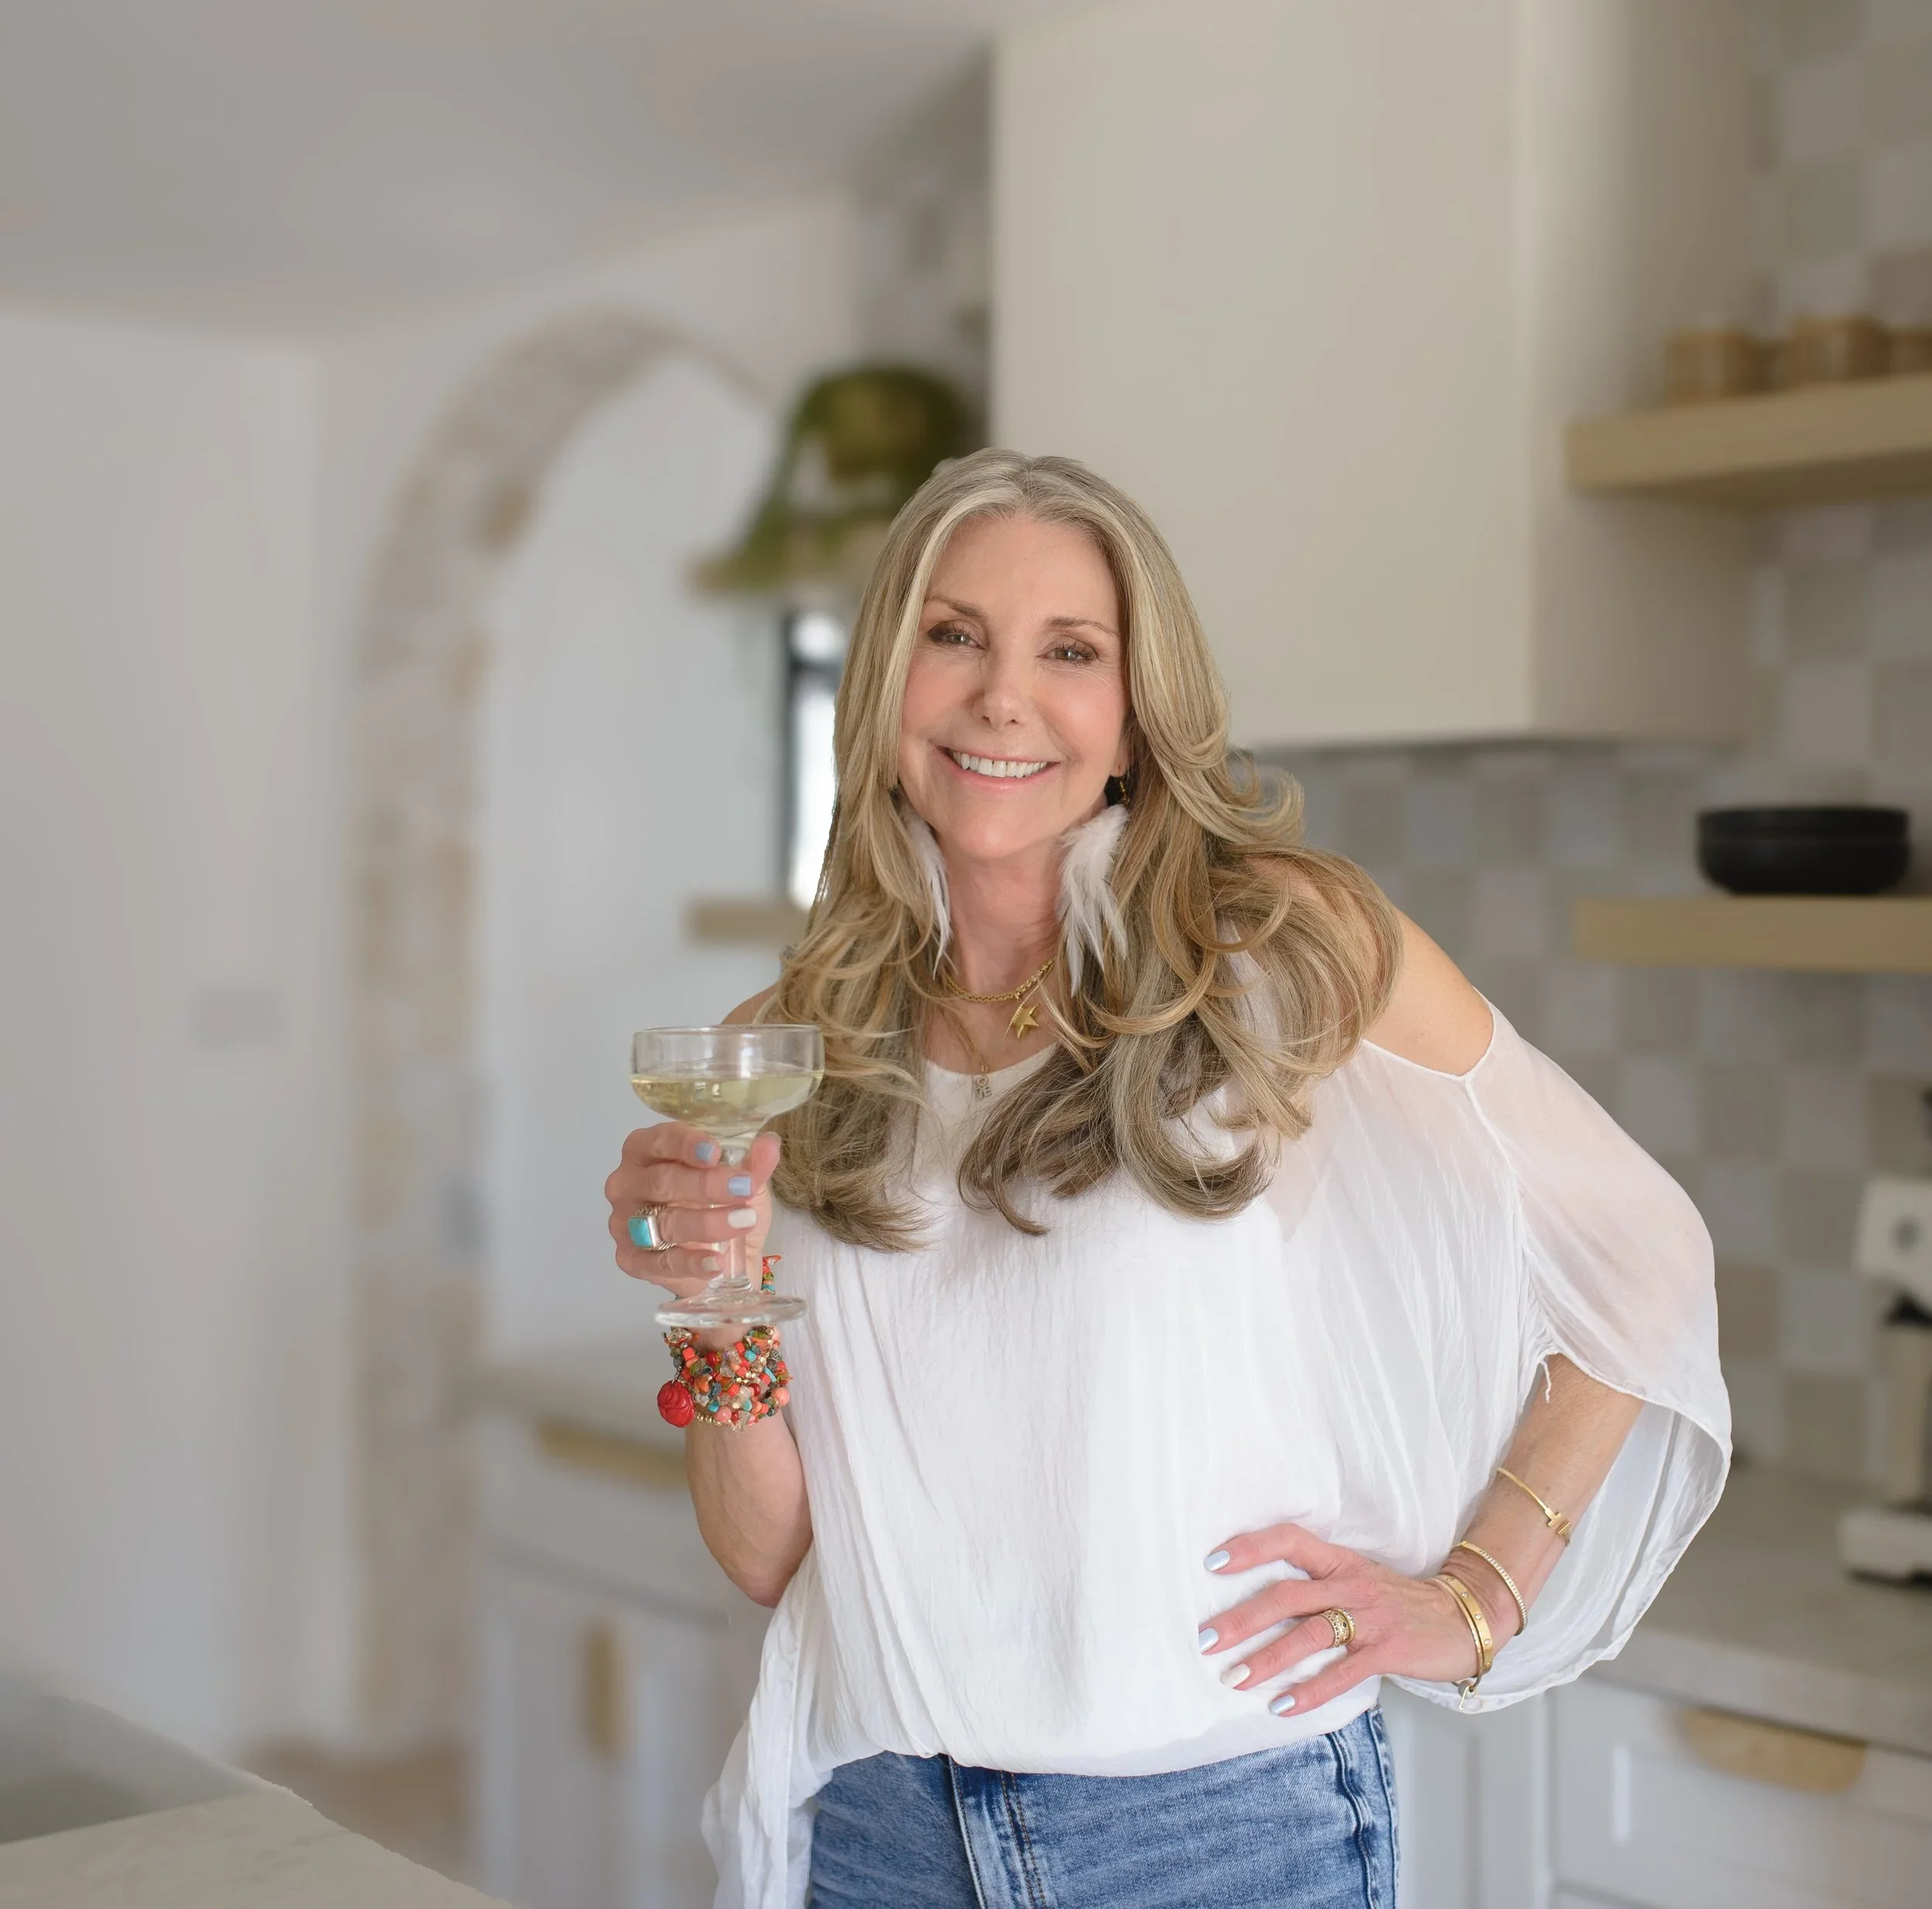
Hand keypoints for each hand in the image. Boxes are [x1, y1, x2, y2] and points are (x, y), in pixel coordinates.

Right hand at [605, 1125, 779, 1301]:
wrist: (725, 1257)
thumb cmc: (723, 1204)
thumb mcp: (743, 1180)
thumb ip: (753, 1162)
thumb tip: (768, 1144)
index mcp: (646, 1150)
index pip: (659, 1140)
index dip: (686, 1144)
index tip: (715, 1152)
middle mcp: (628, 1183)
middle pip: (662, 1181)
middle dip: (705, 1184)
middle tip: (743, 1187)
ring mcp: (625, 1223)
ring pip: (663, 1222)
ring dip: (706, 1223)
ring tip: (742, 1221)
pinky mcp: (631, 1260)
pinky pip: (660, 1262)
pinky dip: (691, 1262)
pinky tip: (716, 1261)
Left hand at [1198, 1522, 1502, 1712]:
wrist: (1464, 1617)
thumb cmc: (1399, 1602)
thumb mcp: (1358, 1579)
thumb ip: (1317, 1584)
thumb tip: (1260, 1602)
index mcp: (1340, 1561)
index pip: (1290, 1540)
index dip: (1251, 1548)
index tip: (1212, 1562)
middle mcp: (1350, 1584)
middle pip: (1287, 1594)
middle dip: (1242, 1617)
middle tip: (1205, 1639)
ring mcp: (1370, 1617)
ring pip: (1309, 1633)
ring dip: (1268, 1658)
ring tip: (1235, 1677)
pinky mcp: (1387, 1651)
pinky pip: (1342, 1672)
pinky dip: (1310, 1691)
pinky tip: (1282, 1706)